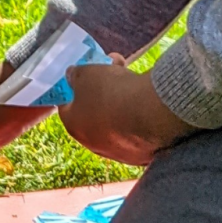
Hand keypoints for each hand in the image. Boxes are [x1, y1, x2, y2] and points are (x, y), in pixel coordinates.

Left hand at [57, 54, 193, 165]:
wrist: (154, 113)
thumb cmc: (112, 92)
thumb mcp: (86, 73)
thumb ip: (75, 75)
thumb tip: (72, 76)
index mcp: (74, 127)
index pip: (67, 105)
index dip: (74, 86)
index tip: (85, 73)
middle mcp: (95, 144)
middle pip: (94, 111)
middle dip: (101, 89)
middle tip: (112, 69)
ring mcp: (121, 151)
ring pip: (117, 119)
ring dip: (121, 99)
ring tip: (132, 77)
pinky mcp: (144, 154)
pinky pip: (137, 128)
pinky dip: (139, 113)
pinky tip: (146, 96)